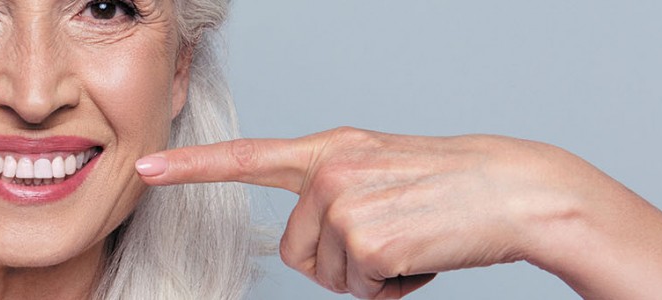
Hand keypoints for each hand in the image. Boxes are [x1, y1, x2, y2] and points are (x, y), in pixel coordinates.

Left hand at [135, 127, 661, 298]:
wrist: (516, 190)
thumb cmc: (452, 188)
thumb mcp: (382, 170)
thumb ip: (335, 188)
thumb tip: (308, 240)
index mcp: (331, 151)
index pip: (248, 158)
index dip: (192, 168)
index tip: (146, 170)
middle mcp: (329, 171)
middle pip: (295, 253)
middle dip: (339, 265)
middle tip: (391, 242)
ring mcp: (344, 203)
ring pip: (327, 276)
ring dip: (369, 277)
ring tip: (411, 243)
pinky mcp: (365, 238)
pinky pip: (360, 290)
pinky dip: (392, 288)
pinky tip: (421, 257)